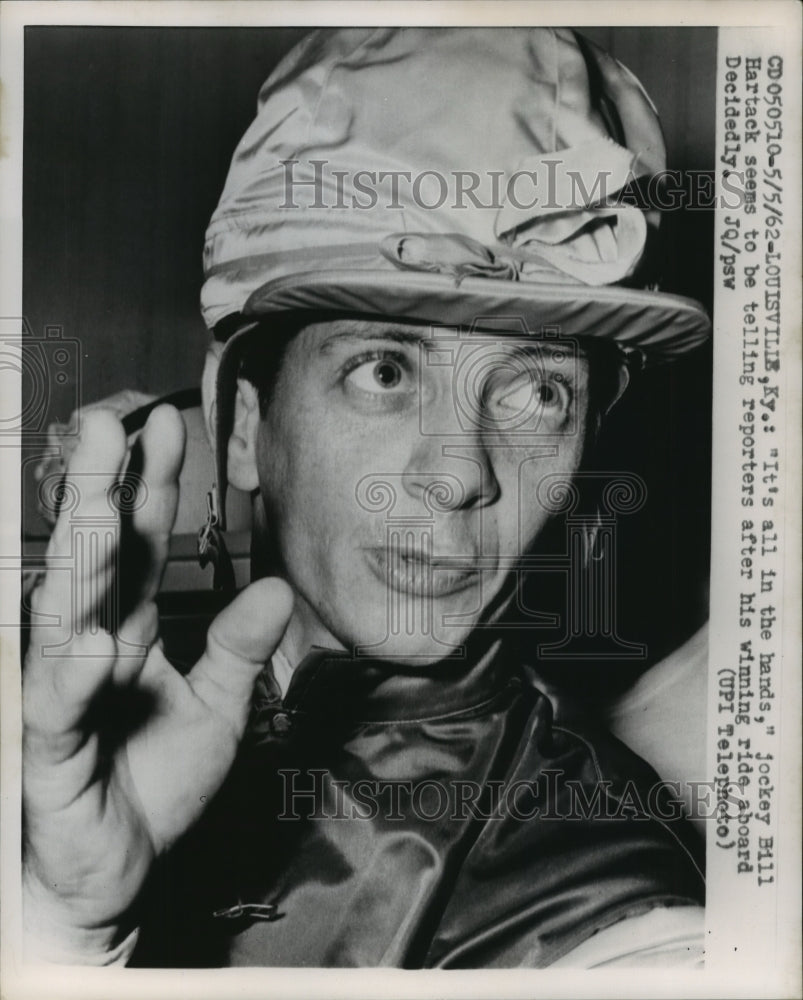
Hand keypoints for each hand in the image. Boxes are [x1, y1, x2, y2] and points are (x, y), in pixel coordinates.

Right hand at [22, 406, 291, 957]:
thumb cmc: (154, 785)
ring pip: (66, 614)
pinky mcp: (48, 748)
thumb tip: (278, 588)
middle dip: (104, 491)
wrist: (119, 871)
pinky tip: (94, 639)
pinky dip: (73, 673)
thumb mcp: (216, 708)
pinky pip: (57, 705)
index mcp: (129, 632)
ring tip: (99, 500)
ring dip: (83, 557)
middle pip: (97, 559)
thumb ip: (238, 648)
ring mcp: (63, 693)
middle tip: (111, 423)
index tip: (169, 425)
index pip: (140, 546)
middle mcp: (90, 648)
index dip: (151, 486)